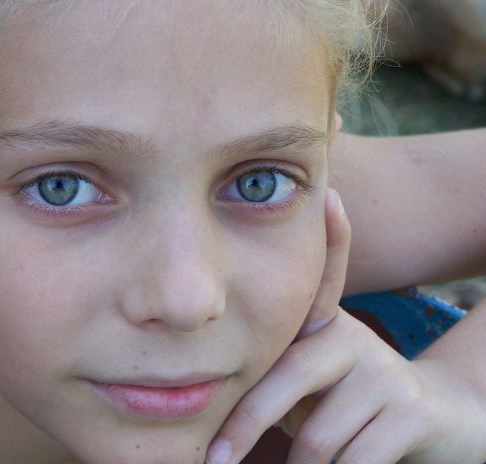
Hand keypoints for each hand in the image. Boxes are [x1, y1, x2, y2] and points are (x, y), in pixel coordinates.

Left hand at [205, 191, 485, 463]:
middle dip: (246, 423)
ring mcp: (384, 371)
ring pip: (319, 435)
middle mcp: (352, 337)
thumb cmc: (342, 401)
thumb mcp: (306, 379)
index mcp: (323, 327)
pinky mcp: (410, 410)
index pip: (322, 278)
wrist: (427, 425)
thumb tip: (206, 389)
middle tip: (216, 462)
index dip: (332, 237)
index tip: (332, 196)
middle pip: (290, 373)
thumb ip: (271, 373)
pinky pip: (355, 460)